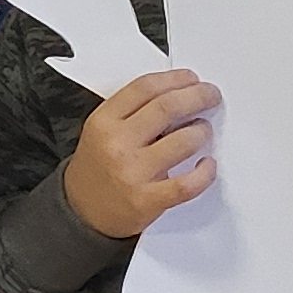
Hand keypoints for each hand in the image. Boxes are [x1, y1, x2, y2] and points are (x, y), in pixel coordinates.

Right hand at [60, 69, 216, 239]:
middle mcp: (117, 144)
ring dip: (202, 132)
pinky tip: (207, 165)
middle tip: (210, 96)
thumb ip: (133, 112)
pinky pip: (188, 184)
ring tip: (203, 131)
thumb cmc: (98, 169)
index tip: (191, 79)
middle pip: (167, 107)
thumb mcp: (102, 131)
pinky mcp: (148, 200)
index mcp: (104, 122)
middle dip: (198, 96)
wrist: (82, 212)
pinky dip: (205, 172)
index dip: (175, 79)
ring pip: (183, 141)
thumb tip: (179, 95)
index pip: (145, 88)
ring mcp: (133, 172)